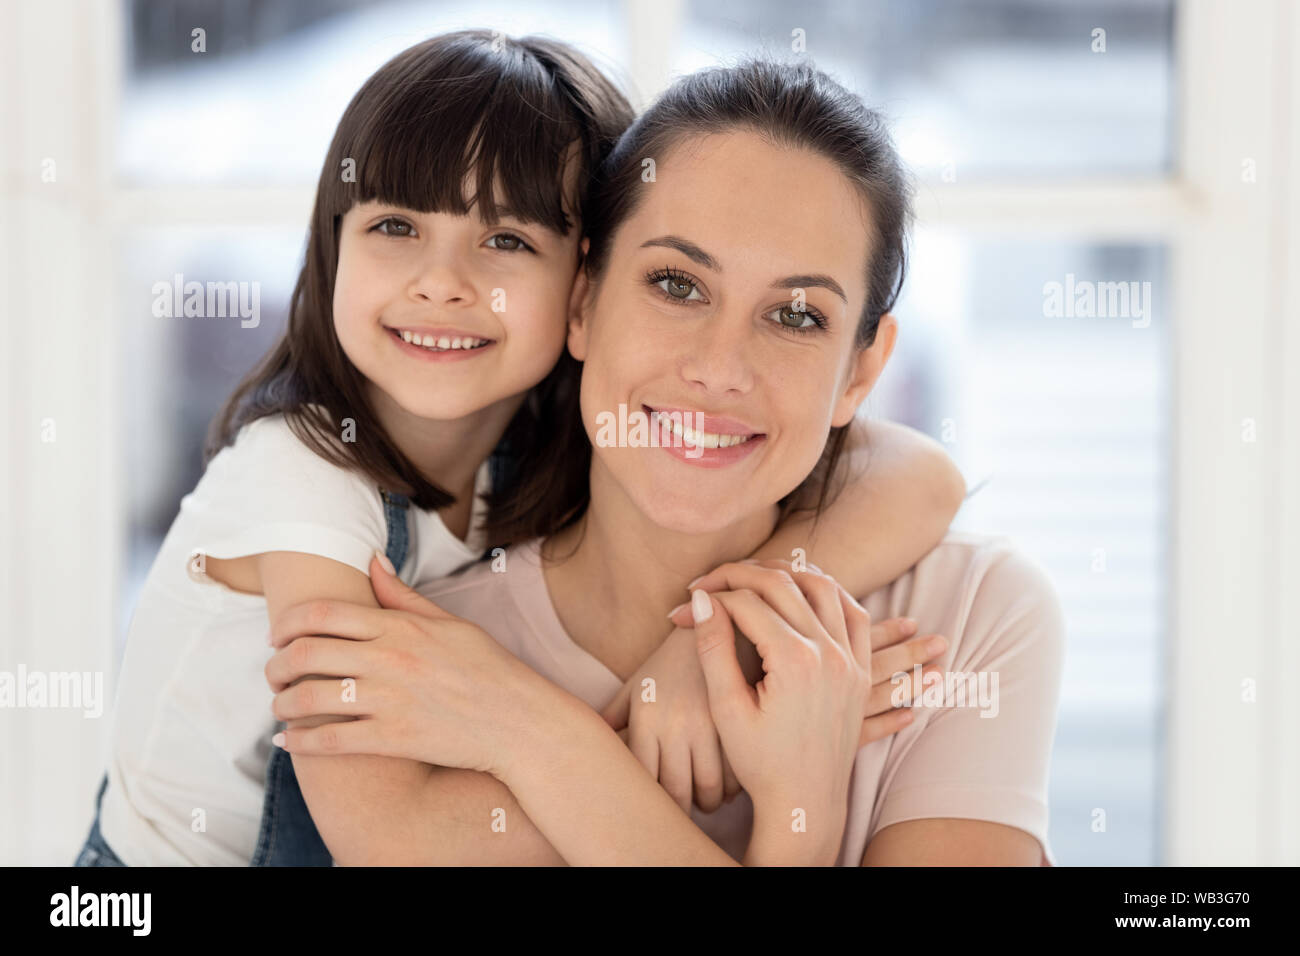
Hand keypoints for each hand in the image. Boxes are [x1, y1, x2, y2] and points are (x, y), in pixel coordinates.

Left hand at [264, 552, 561, 778]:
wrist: (519, 721)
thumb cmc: (488, 669)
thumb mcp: (450, 623)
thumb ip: (404, 595)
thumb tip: (371, 562)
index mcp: (400, 627)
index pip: (323, 614)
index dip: (288, 623)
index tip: (277, 636)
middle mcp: (389, 660)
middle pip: (306, 653)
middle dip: (276, 664)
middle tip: (273, 672)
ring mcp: (389, 701)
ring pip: (309, 698)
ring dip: (281, 703)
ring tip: (279, 706)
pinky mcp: (393, 739)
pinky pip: (329, 740)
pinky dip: (299, 742)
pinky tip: (288, 742)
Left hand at [600, 625, 742, 813]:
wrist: (714, 626)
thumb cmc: (669, 664)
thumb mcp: (637, 686)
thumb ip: (611, 718)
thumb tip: (580, 745)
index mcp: (645, 718)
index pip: (641, 779)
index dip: (647, 804)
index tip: (651, 812)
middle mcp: (674, 723)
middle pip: (674, 793)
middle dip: (680, 813)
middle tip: (683, 816)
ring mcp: (708, 724)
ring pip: (708, 789)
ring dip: (708, 803)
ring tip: (707, 801)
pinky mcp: (738, 722)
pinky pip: (736, 772)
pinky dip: (733, 788)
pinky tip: (728, 784)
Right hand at [688, 560, 875, 863]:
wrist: (805, 803)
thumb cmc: (760, 762)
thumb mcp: (727, 709)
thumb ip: (714, 649)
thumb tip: (701, 599)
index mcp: (794, 662)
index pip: (747, 602)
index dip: (712, 596)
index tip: (688, 602)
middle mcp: (828, 653)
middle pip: (784, 585)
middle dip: (742, 574)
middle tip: (713, 580)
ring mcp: (850, 660)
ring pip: (825, 588)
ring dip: (789, 573)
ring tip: (754, 576)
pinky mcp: (859, 669)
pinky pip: (855, 613)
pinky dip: (831, 593)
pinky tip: (805, 592)